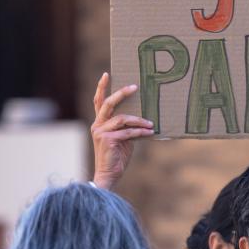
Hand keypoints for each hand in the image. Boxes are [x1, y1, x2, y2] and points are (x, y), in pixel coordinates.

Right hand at [91, 72, 154, 189]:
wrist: (109, 174)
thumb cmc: (116, 156)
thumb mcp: (122, 138)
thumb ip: (127, 127)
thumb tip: (142, 118)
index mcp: (99, 123)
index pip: (98, 101)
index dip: (101, 87)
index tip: (106, 74)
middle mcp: (97, 125)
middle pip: (108, 104)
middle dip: (122, 93)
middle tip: (134, 86)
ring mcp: (101, 132)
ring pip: (122, 119)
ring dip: (139, 120)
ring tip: (150, 123)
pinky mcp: (108, 140)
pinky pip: (127, 132)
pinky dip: (139, 131)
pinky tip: (149, 132)